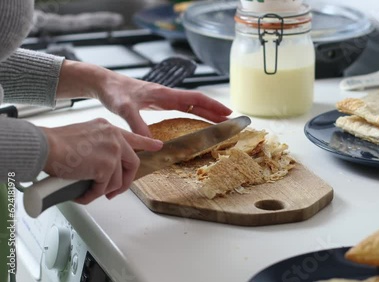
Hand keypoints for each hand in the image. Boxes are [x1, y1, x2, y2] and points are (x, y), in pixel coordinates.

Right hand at [41, 118, 162, 203]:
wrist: (46, 146)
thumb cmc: (55, 143)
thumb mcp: (83, 136)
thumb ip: (98, 147)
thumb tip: (100, 167)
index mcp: (108, 128)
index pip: (133, 137)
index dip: (146, 143)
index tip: (157, 146)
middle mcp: (114, 137)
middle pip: (132, 164)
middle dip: (124, 181)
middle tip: (114, 191)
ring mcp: (113, 152)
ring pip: (116, 180)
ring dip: (102, 190)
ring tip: (89, 192)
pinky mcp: (106, 167)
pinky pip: (103, 188)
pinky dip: (92, 195)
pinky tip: (82, 194)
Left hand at [56, 61, 232, 136]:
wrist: (104, 84)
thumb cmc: (115, 93)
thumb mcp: (125, 109)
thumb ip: (139, 125)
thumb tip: (154, 145)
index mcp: (165, 94)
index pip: (195, 98)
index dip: (212, 106)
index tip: (227, 113)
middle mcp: (168, 94)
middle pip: (197, 101)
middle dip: (215, 110)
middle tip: (231, 120)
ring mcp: (164, 98)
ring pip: (191, 104)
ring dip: (206, 111)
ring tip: (220, 121)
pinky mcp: (158, 102)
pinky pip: (181, 107)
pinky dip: (193, 112)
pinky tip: (196, 119)